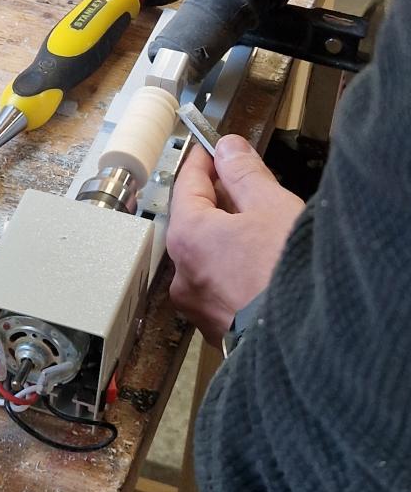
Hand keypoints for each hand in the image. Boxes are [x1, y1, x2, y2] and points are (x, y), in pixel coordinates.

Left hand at [166, 135, 303, 346]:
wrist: (309, 342)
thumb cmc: (287, 274)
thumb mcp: (270, 206)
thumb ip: (244, 173)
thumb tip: (228, 149)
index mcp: (187, 236)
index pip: (187, 184)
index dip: (204, 162)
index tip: (215, 149)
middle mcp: (182, 273)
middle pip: (194, 220)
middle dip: (217, 198)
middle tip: (243, 182)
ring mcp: (197, 304)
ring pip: (206, 254)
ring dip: (225, 234)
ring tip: (258, 223)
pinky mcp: (215, 326)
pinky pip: (217, 283)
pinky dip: (231, 266)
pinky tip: (258, 260)